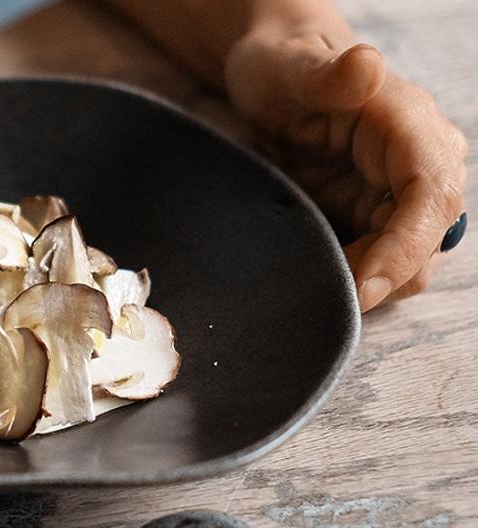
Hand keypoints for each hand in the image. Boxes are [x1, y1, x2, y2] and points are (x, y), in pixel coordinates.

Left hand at [225, 28, 467, 310]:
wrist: (269, 76)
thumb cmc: (278, 65)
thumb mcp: (287, 64)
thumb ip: (325, 74)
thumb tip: (367, 66)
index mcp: (408, 123)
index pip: (431, 196)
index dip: (404, 248)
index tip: (364, 285)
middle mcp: (418, 161)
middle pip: (426, 241)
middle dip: (381, 276)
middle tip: (321, 291)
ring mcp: (399, 192)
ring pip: (408, 261)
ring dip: (365, 281)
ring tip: (310, 277)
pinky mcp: (377, 214)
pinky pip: (381, 262)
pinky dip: (352, 277)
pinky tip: (313, 273)